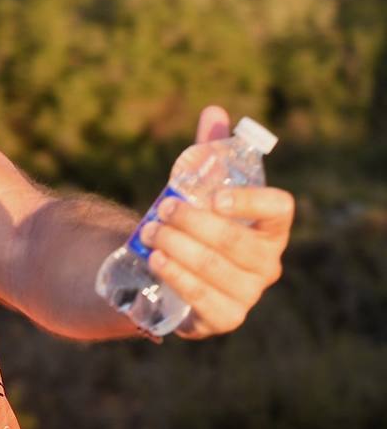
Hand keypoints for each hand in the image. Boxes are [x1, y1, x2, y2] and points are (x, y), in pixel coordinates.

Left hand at [140, 105, 294, 338]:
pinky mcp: (223, 318)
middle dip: (193, 222)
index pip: (279, 209)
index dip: (251, 201)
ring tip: (149, 233)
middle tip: (161, 208)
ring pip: (214, 267)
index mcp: (271, 227)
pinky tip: (155, 260)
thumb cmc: (196, 221)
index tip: (214, 195)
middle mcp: (267, 262)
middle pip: (236, 241)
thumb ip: (209, 151)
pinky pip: (202, 299)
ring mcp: (248, 294)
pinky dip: (177, 276)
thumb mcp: (200, 187)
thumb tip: (215, 110)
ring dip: (177, 246)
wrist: (175, 269)